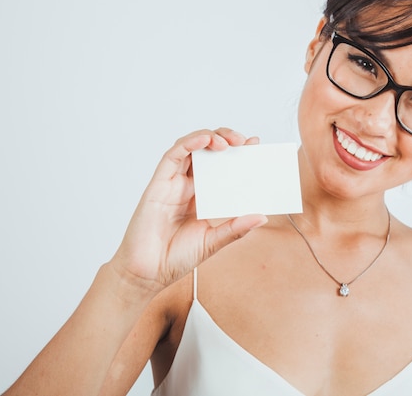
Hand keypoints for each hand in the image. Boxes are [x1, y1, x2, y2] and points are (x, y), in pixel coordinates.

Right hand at [111, 128, 267, 288]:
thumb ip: (236, 228)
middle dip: (226, 139)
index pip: (221, 166)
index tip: (256, 145)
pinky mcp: (158, 184)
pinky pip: (173, 156)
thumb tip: (263, 216)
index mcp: (201, 196)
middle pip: (207, 151)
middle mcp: (187, 186)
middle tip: (244, 141)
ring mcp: (172, 183)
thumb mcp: (214, 241)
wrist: (148, 273)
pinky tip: (206, 140)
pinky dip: (189, 143)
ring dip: (210, 137)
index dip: (237, 153)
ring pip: (190, 147)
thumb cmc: (176, 257)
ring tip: (229, 141)